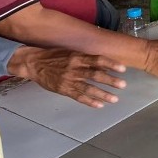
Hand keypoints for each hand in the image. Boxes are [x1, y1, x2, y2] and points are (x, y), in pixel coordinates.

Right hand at [7, 47, 126, 108]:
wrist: (34, 63)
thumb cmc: (54, 56)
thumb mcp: (70, 52)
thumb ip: (85, 58)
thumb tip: (103, 62)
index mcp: (77, 56)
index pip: (97, 59)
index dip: (111, 64)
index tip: (123, 68)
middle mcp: (74, 68)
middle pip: (95, 75)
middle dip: (111, 81)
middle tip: (123, 85)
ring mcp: (68, 80)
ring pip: (89, 88)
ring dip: (103, 94)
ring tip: (115, 98)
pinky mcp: (63, 90)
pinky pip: (78, 97)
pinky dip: (89, 102)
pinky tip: (99, 105)